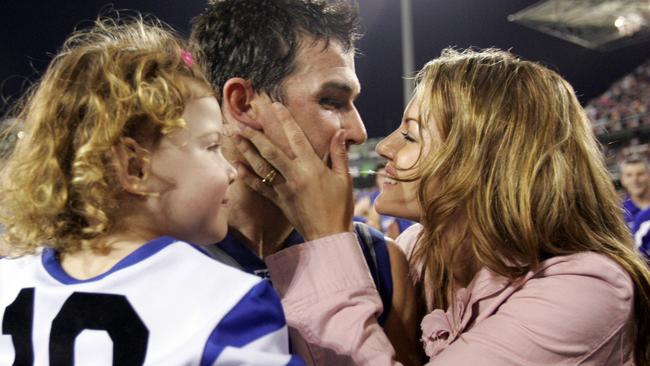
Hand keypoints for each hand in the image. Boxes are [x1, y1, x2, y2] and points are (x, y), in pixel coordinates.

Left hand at [232, 101, 352, 240]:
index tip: (275, 106)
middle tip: (241, 121)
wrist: (329, 235)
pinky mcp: (278, 201)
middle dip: (255, 134)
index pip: (296, 137)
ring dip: (246, 151)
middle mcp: (294, 175)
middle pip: (271, 150)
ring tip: (235, 137)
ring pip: (261, 166)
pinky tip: (237, 166)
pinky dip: (247, 177)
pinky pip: (259, 187)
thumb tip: (340, 132)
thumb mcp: (344, 178)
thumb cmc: (340, 207)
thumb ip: (339, 153)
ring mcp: (284, 188)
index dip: (285, 120)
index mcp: (311, 166)